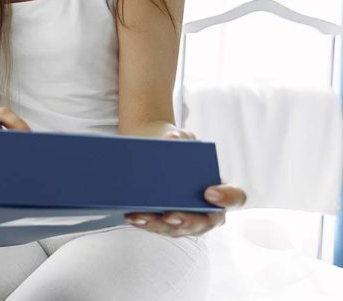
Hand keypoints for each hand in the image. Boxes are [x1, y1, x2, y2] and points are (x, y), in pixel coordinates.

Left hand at [125, 129, 247, 236]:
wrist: (155, 149)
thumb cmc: (177, 147)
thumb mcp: (182, 138)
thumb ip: (182, 137)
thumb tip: (172, 139)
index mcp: (221, 189)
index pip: (235, 198)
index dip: (227, 198)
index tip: (210, 192)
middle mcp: (207, 209)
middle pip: (204, 222)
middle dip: (187, 222)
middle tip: (171, 216)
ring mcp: (187, 218)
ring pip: (176, 229)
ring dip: (158, 225)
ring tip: (141, 217)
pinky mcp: (165, 222)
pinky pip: (157, 226)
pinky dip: (144, 223)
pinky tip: (132, 217)